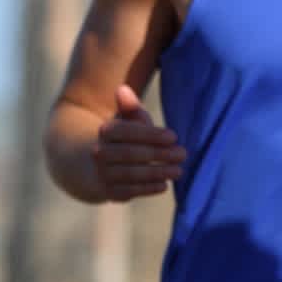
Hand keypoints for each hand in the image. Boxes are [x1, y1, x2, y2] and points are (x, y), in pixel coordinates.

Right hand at [93, 85, 185, 200]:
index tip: (174, 136)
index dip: (151, 134)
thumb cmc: (126, 138)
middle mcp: (99, 152)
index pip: (128, 131)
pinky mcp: (109, 192)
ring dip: (157, 172)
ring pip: (131, 173)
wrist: (102, 165)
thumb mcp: (130, 121)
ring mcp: (102, 173)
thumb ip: (131, 108)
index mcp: (106, 131)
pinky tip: (164, 185)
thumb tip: (122, 89)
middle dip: (159, 154)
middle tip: (182, 154)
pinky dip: (147, 188)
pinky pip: (129, 191)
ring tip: (178, 170)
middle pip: (131, 153)